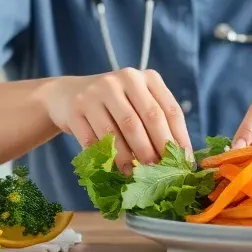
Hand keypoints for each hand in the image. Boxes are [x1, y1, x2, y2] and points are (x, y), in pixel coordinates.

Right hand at [44, 68, 190, 173]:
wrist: (67, 94)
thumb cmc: (113, 104)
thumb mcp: (137, 102)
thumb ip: (157, 121)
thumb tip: (179, 157)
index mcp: (147, 77)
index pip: (170, 110)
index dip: (179, 138)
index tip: (184, 161)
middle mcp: (124, 79)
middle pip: (148, 118)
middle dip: (157, 149)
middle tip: (162, 171)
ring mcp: (98, 91)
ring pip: (121, 130)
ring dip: (133, 157)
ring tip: (139, 175)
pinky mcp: (77, 108)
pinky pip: (96, 139)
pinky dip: (108, 158)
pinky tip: (116, 170)